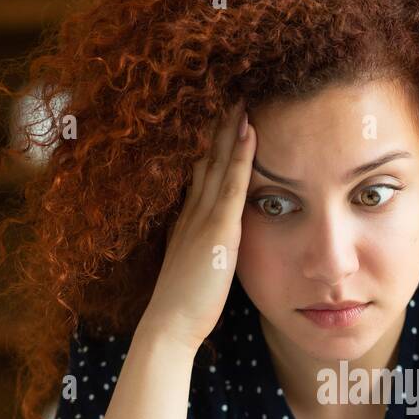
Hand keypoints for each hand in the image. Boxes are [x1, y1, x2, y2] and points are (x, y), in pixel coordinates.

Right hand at [140, 99, 255, 351]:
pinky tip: (249, 131)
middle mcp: (191, 212)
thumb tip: (215, 248)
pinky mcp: (217, 231)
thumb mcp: (195, 270)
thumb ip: (204, 252)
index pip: (200, 173)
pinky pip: (232, 185)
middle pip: (206, 159)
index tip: (219, 118)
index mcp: (186, 221)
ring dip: (230, 129)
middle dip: (217, 126)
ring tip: (241, 97)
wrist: (169, 326)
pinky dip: (241, 157)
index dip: (209, 145)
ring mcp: (203, 218)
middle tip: (228, 92)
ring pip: (218, 163)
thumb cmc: (184, 307)